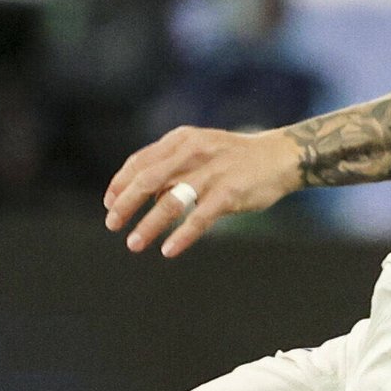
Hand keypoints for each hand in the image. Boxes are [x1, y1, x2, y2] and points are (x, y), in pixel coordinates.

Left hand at [103, 124, 300, 258]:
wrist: (280, 156)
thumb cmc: (235, 157)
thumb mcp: (200, 148)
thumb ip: (173, 166)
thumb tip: (144, 196)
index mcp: (181, 139)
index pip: (140, 161)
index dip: (120, 183)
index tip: (109, 203)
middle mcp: (193, 152)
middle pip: (147, 180)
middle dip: (125, 204)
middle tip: (112, 225)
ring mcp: (212, 172)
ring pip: (170, 201)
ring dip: (149, 225)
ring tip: (134, 243)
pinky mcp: (229, 192)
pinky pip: (199, 218)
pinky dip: (182, 236)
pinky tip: (168, 250)